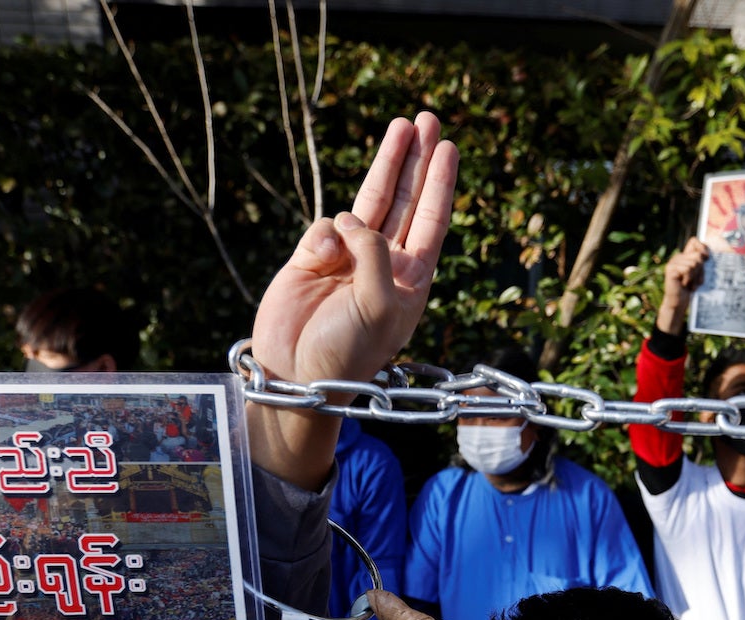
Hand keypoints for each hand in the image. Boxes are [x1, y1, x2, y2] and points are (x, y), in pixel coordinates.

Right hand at [247, 112, 456, 488]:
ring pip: (371, 200)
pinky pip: (324, 228)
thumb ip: (375, 256)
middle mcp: (384, 264)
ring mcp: (348, 259)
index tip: (449, 148)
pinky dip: (326, 235)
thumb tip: (353, 218)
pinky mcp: (312, 258)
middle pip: (407, 200)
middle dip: (418, 160)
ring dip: (387, 163)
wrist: (296, 375)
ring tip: (402, 126)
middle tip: (429, 120)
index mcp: (411, 280)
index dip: (440, 183)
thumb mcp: (379, 307)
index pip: (432, 221)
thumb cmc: (346, 353)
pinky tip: (321, 256)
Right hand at [658, 236, 708, 334]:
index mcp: (684, 256)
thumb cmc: (690, 289)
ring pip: (694, 263)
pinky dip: (689, 279)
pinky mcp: (670, 269)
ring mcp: (673, 263)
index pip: (694, 241)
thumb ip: (701, 262)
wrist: (679, 302)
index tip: (707, 258)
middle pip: (697, 255)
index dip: (702, 248)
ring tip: (690, 284)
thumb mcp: (699, 273)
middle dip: (700, 270)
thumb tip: (705, 254)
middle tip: (695, 280)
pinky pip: (687, 269)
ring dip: (695, 277)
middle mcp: (677, 257)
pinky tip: (684, 285)